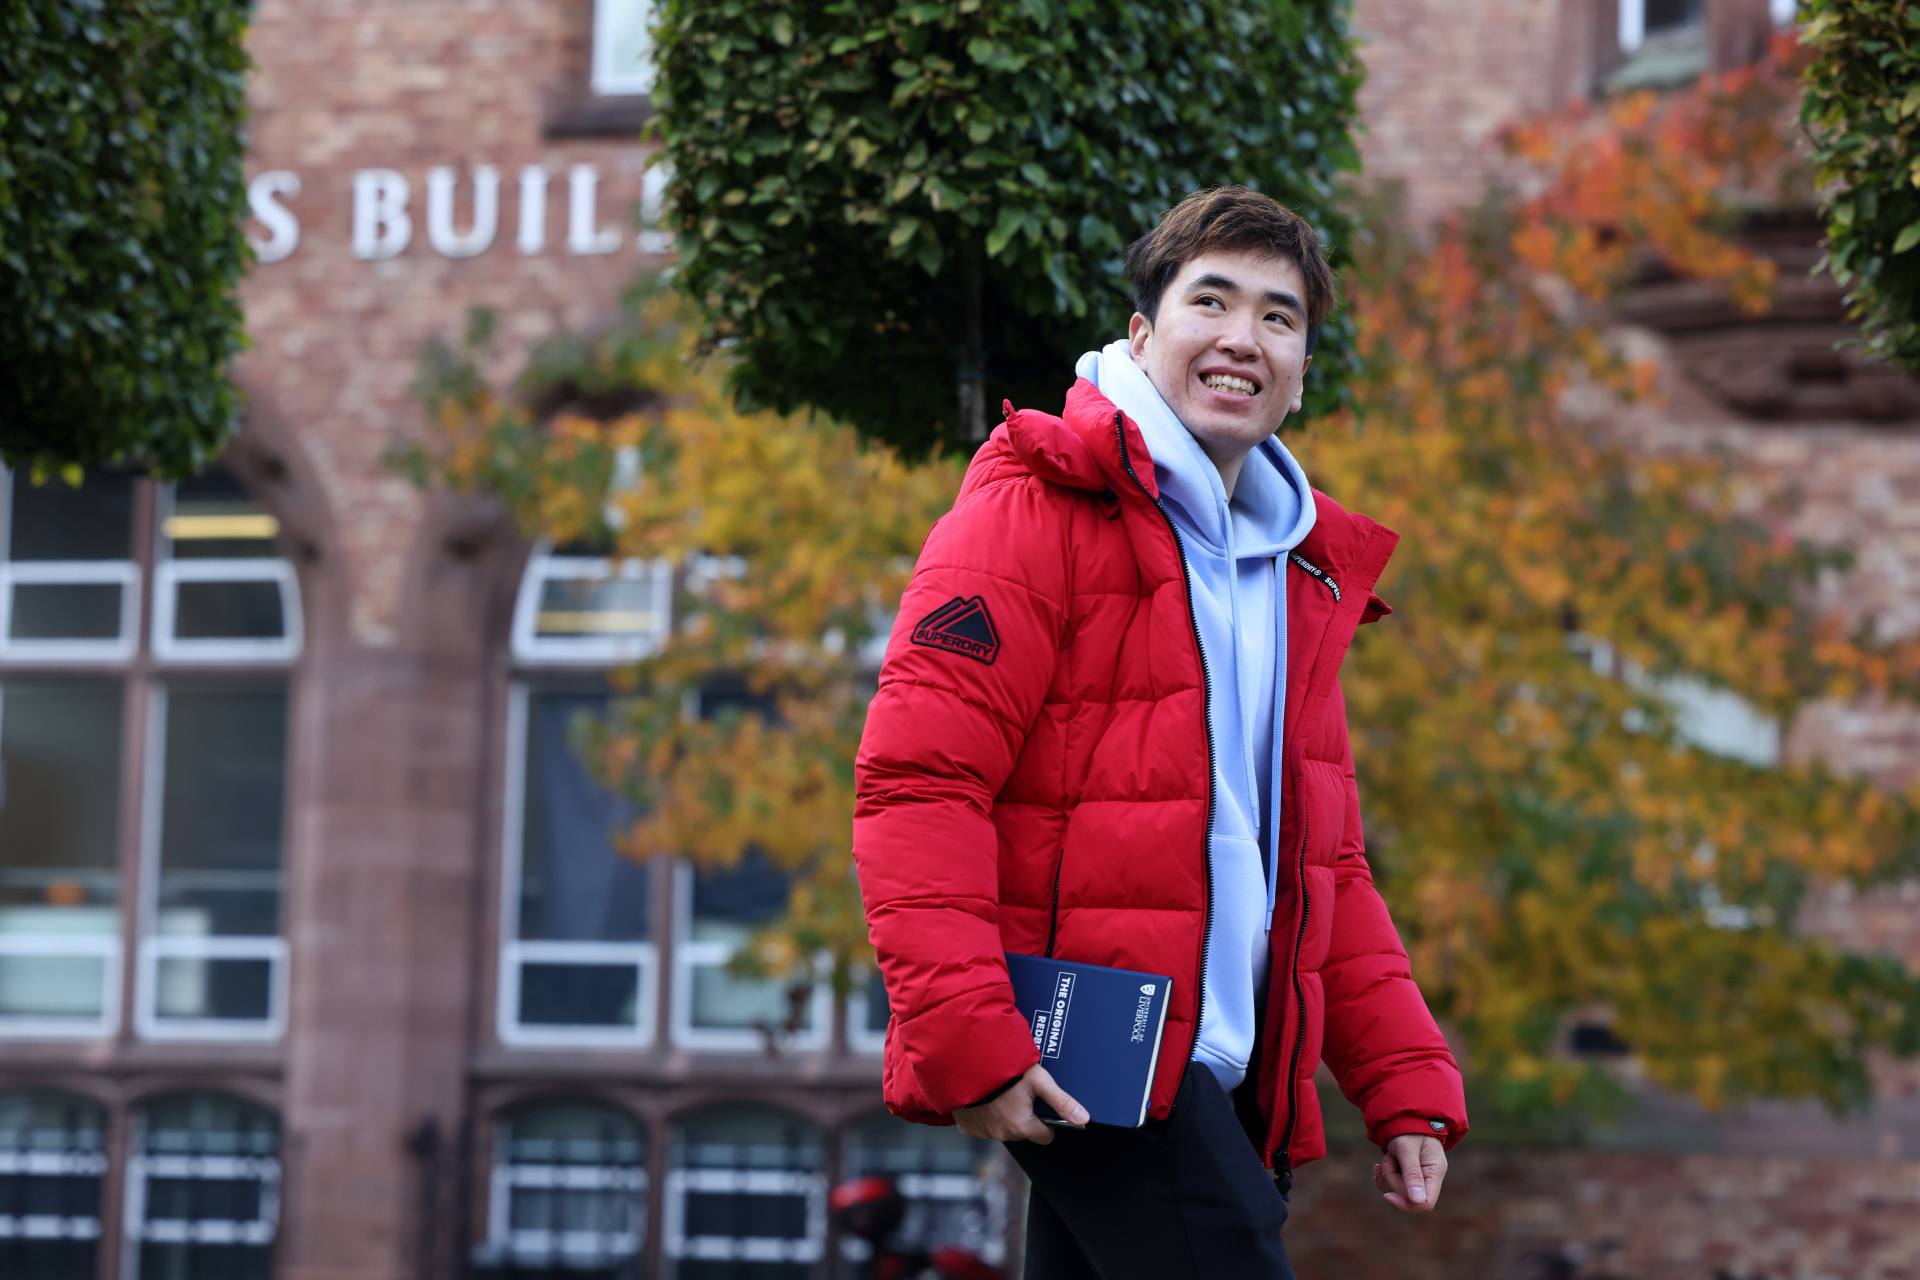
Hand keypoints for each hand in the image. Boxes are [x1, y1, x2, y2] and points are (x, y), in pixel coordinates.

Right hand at [953, 1064, 1087, 1144]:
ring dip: (1004, 1115)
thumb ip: (1061, 1101)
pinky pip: (982, 1125)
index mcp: (1022, 1126)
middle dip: (1025, 1116)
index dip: (1047, 1120)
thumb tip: (1084, 1119)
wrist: (967, 1063)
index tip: (1041, 1103)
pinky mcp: (967, 1126)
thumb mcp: (1038, 1080)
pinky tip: (985, 1096)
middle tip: (1020, 1091)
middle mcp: (1002, 1135)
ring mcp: (983, 1132)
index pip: (1046, 1136)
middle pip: (1024, 1131)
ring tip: (1001, 1091)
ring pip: (1003, 1128)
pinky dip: (985, 1114)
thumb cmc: (1005, 1070)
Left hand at [1373, 1134, 1446, 1212]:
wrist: (1407, 1118)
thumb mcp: (1408, 1149)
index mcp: (1435, 1172)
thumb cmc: (1409, 1130)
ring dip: (1387, 1174)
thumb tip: (1418, 1201)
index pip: (1426, 1203)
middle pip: (1407, 1196)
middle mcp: (1428, 1179)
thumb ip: (1412, 1173)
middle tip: (1390, 1158)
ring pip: (1396, 1192)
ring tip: (1389, 1156)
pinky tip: (1381, 1165)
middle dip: (1392, 1179)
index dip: (1406, 1205)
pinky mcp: (1407, 1178)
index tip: (1387, 1196)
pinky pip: (1390, 1187)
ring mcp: (1417, 1179)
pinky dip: (1383, 1176)